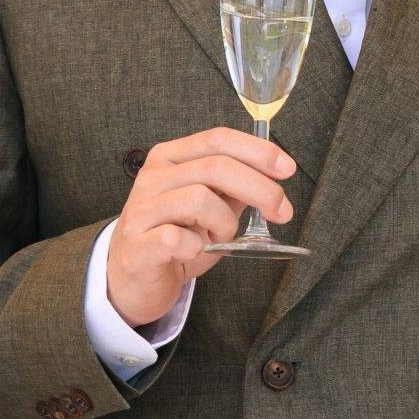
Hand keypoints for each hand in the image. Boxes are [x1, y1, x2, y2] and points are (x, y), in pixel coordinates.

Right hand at [107, 126, 296, 327]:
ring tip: (220, 237)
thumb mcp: (209, 208)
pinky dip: (196, 247)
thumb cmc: (174, 238)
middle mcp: (153, 176)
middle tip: (281, 211)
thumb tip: (272, 177)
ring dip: (224, 223)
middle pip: (216, 166)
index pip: (218, 139)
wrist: (131, 279)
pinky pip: (176, 238)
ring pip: (199, 199)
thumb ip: (233, 189)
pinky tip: (194, 251)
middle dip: (259, 188)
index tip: (287, 169)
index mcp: (171, 158)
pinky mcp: (136, 245)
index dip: (257, 151)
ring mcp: (141, 209)